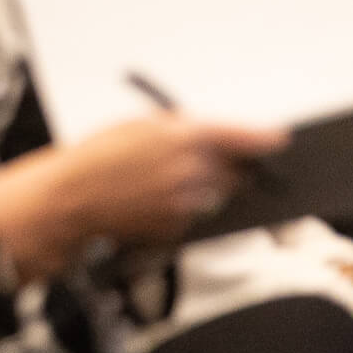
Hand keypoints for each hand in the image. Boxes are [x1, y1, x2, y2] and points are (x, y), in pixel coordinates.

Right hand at [0, 114, 288, 281]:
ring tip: (160, 180)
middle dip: (228, 165)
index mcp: (182, 138)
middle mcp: (192, 171)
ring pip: (214, 193)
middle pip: (233, 169)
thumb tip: (205, 136)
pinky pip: (195, 214)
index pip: (239, 137)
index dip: (263, 138)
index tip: (280, 139)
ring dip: (201, 186)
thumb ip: (176, 129)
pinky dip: (183, 206)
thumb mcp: (134, 126)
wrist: (72, 199)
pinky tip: (150, 198)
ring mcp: (187, 203)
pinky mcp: (179, 227)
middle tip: (201, 160)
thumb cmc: (95, 157)